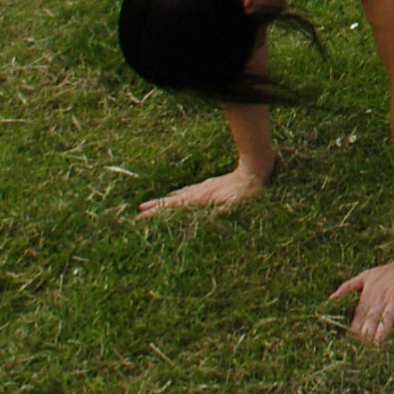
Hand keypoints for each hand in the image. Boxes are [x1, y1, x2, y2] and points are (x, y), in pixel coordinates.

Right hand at [138, 164, 269, 216]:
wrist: (255, 169)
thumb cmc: (247, 191)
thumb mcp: (235, 206)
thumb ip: (219, 213)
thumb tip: (205, 224)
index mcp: (200, 198)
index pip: (173, 206)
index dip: (156, 212)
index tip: (140, 216)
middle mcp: (198, 192)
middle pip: (171, 200)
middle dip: (154, 206)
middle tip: (138, 212)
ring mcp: (203, 187)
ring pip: (178, 195)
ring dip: (164, 201)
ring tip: (150, 205)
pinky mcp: (209, 185)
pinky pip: (188, 191)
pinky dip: (178, 196)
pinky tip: (177, 197)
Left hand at [331, 255, 393, 343]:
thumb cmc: (388, 272)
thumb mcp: (365, 276)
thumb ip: (347, 287)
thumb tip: (331, 298)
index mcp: (368, 295)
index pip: (359, 315)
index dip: (356, 328)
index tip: (353, 340)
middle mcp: (381, 298)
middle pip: (372, 318)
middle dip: (368, 332)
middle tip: (364, 346)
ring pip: (387, 317)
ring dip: (383, 329)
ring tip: (378, 341)